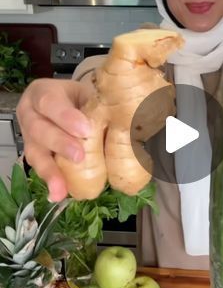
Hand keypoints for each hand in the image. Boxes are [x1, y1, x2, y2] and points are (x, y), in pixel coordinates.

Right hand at [16, 78, 93, 200]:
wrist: (68, 104)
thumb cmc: (79, 100)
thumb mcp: (89, 96)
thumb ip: (100, 109)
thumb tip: (127, 127)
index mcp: (44, 92)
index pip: (51, 102)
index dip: (66, 117)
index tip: (85, 129)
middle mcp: (30, 114)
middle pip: (39, 129)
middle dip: (60, 144)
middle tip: (79, 156)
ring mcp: (28, 136)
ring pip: (35, 153)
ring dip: (50, 171)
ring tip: (60, 189)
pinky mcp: (34, 155)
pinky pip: (40, 168)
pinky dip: (51, 181)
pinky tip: (58, 194)